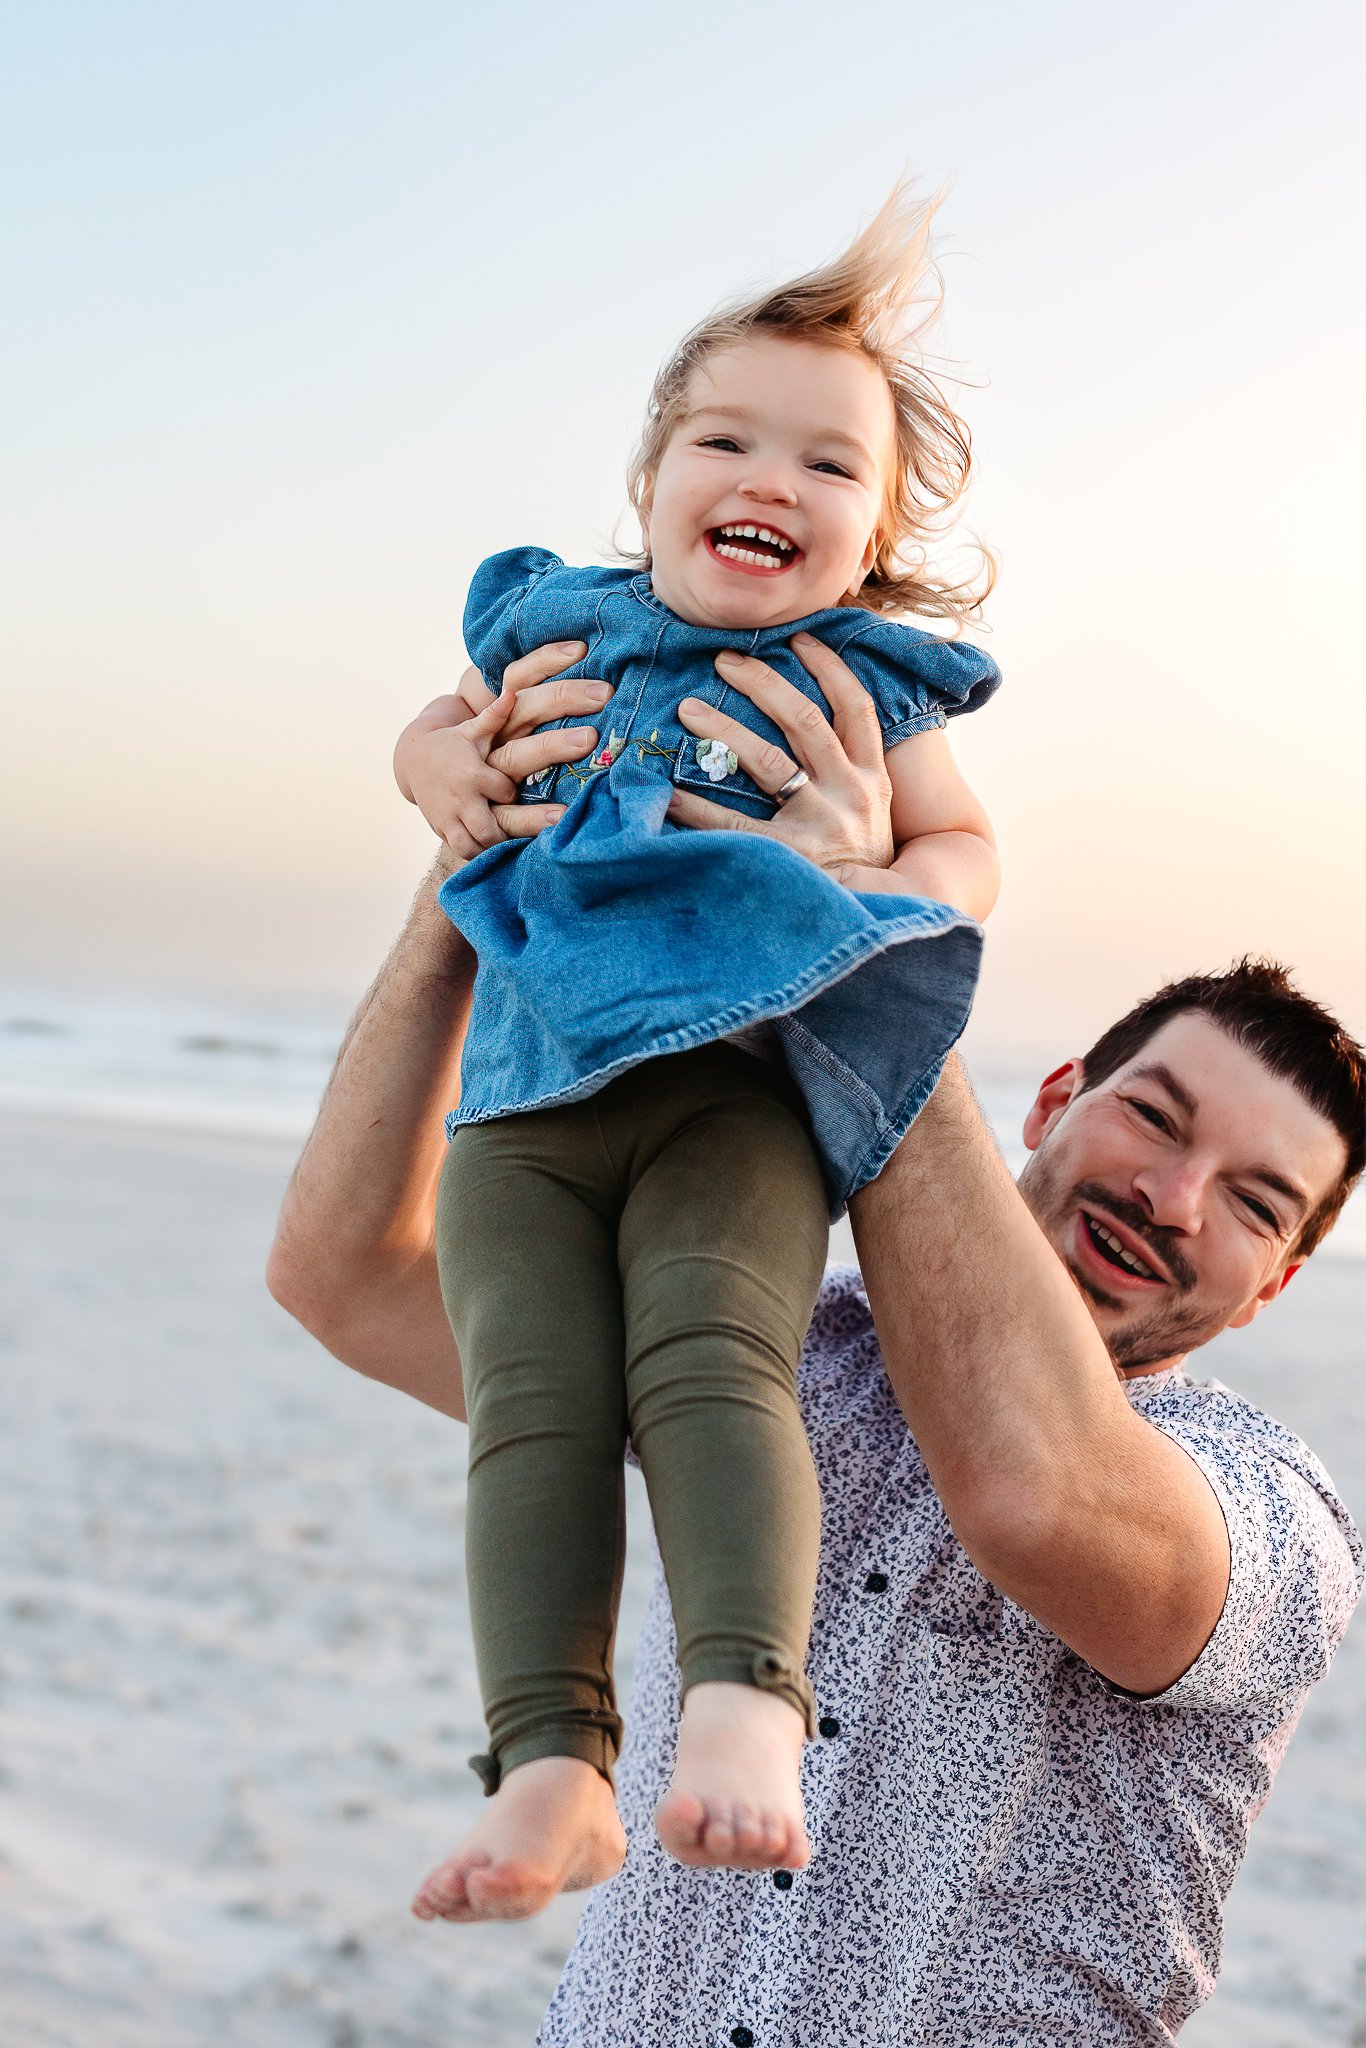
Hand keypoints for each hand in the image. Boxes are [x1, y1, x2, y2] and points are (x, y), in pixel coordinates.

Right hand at [393, 642, 611, 859]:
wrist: (413, 762)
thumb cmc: (454, 743)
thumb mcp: (472, 729)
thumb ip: (494, 715)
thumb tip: (512, 691)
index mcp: (471, 771)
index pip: (502, 787)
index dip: (520, 792)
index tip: (547, 791)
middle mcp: (462, 798)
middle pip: (491, 823)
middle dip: (524, 825)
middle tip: (559, 825)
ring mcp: (452, 818)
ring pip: (479, 843)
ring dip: (505, 851)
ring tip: (538, 858)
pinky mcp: (446, 832)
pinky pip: (466, 852)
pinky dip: (485, 859)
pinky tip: (508, 865)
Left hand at [665, 634, 894, 880]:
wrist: (878, 921)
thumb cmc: (862, 865)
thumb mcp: (872, 815)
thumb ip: (849, 773)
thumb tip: (808, 727)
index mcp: (874, 779)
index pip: (856, 710)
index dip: (831, 669)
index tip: (802, 638)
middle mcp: (852, 793)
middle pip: (805, 721)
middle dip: (763, 683)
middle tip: (723, 660)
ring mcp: (822, 825)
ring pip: (770, 761)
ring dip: (725, 730)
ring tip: (687, 709)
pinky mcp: (790, 857)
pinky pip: (734, 825)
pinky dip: (698, 807)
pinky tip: (668, 793)